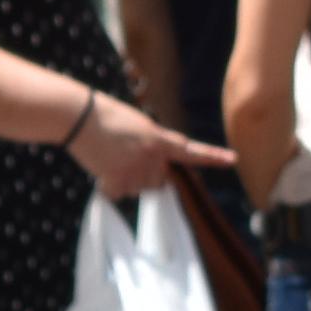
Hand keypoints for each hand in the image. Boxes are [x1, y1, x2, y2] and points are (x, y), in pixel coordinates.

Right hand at [71, 94, 233, 198]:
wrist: (77, 115)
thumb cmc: (103, 115)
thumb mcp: (137, 124)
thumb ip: (152, 145)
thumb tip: (151, 173)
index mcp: (159, 138)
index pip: (191, 151)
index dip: (213, 156)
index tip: (233, 159)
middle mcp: (152, 157)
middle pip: (157, 181)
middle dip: (144, 174)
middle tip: (122, 154)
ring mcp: (135, 170)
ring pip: (137, 189)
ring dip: (125, 180)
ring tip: (109, 156)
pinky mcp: (117, 181)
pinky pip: (117, 194)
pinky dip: (107, 186)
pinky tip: (99, 168)